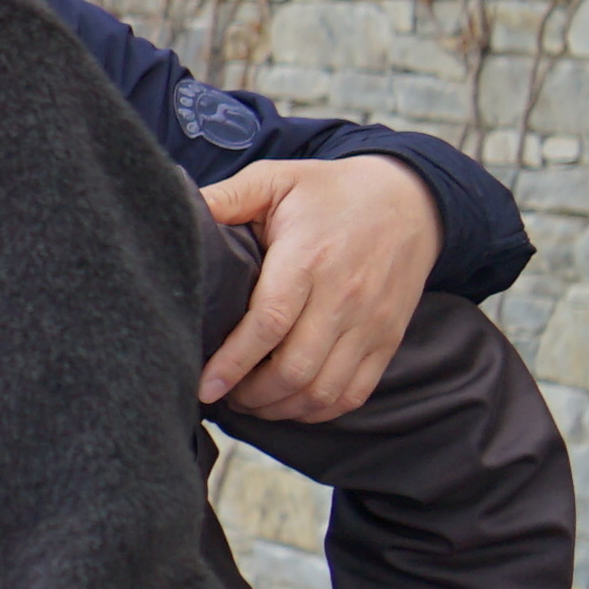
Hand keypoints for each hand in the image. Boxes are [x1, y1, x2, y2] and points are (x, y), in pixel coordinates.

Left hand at [196, 155, 439, 420]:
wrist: (412, 200)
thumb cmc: (331, 192)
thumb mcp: (277, 178)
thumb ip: (227, 197)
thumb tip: (177, 210)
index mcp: (309, 259)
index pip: (269, 323)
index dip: (233, 363)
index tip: (204, 387)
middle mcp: (344, 296)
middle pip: (295, 369)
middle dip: (251, 394)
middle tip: (223, 394)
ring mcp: (370, 323)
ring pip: (323, 390)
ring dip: (280, 407)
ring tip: (250, 401)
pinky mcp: (388, 340)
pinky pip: (353, 393)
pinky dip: (317, 410)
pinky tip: (290, 402)